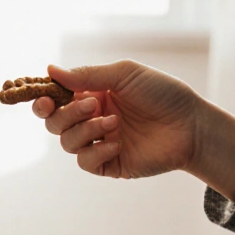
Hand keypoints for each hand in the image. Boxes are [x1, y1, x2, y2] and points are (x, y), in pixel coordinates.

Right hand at [33, 61, 234, 199]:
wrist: (191, 124)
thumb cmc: (162, 93)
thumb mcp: (124, 74)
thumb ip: (86, 75)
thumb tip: (50, 70)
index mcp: (92, 95)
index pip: (55, 99)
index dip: (43, 101)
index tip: (43, 99)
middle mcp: (91, 119)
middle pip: (55, 122)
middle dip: (67, 114)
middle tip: (93, 106)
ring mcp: (100, 142)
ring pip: (67, 142)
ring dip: (85, 130)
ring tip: (113, 123)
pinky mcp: (109, 164)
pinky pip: (85, 162)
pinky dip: (96, 151)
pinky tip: (117, 144)